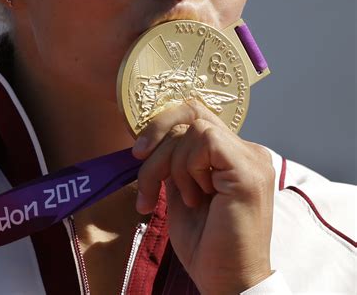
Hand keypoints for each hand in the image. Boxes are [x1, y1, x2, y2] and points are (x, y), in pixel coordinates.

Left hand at [132, 101, 274, 294]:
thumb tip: (152, 138)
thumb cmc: (206, 244)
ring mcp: (251, 158)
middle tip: (142, 170)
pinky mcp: (249, 170)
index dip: (164, 123)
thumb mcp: (180, 191)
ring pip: (193, 128)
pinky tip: (198, 197)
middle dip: (157, 139)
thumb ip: (175, 161)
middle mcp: (247, 151)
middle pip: (191, 113)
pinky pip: (205, 141)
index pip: (197, 113)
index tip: (139, 152)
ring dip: (174, 165)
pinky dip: (189, 168)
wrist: (227, 282)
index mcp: (233, 155)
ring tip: (188, 199)